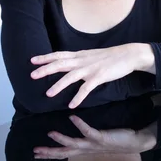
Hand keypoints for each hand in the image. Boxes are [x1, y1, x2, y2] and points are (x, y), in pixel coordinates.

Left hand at [30, 44, 153, 107]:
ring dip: (58, 85)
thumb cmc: (110, 56)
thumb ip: (80, 59)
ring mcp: (90, 68)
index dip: (46, 57)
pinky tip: (72, 105)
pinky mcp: (99, 76)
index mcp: (80, 55)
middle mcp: (82, 61)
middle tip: (32, 75)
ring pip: (71, 76)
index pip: (59, 55)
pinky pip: (86, 88)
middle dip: (46, 70)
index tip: (32, 60)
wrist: (128, 55)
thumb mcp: (91, 55)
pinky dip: (78, 97)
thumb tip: (69, 62)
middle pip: (60, 64)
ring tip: (48, 94)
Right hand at [33, 115, 156, 159]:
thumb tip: (75, 127)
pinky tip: (72, 117)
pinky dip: (80, 125)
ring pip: (74, 144)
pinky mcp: (101, 138)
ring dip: (61, 140)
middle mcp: (86, 148)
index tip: (36, 153)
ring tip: (50, 133)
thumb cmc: (117, 139)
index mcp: (85, 149)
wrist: (135, 142)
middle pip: (64, 152)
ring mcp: (93, 144)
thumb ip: (86, 134)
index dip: (50, 153)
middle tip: (35, 151)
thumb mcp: (98, 138)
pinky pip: (88, 131)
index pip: (64, 153)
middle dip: (49, 152)